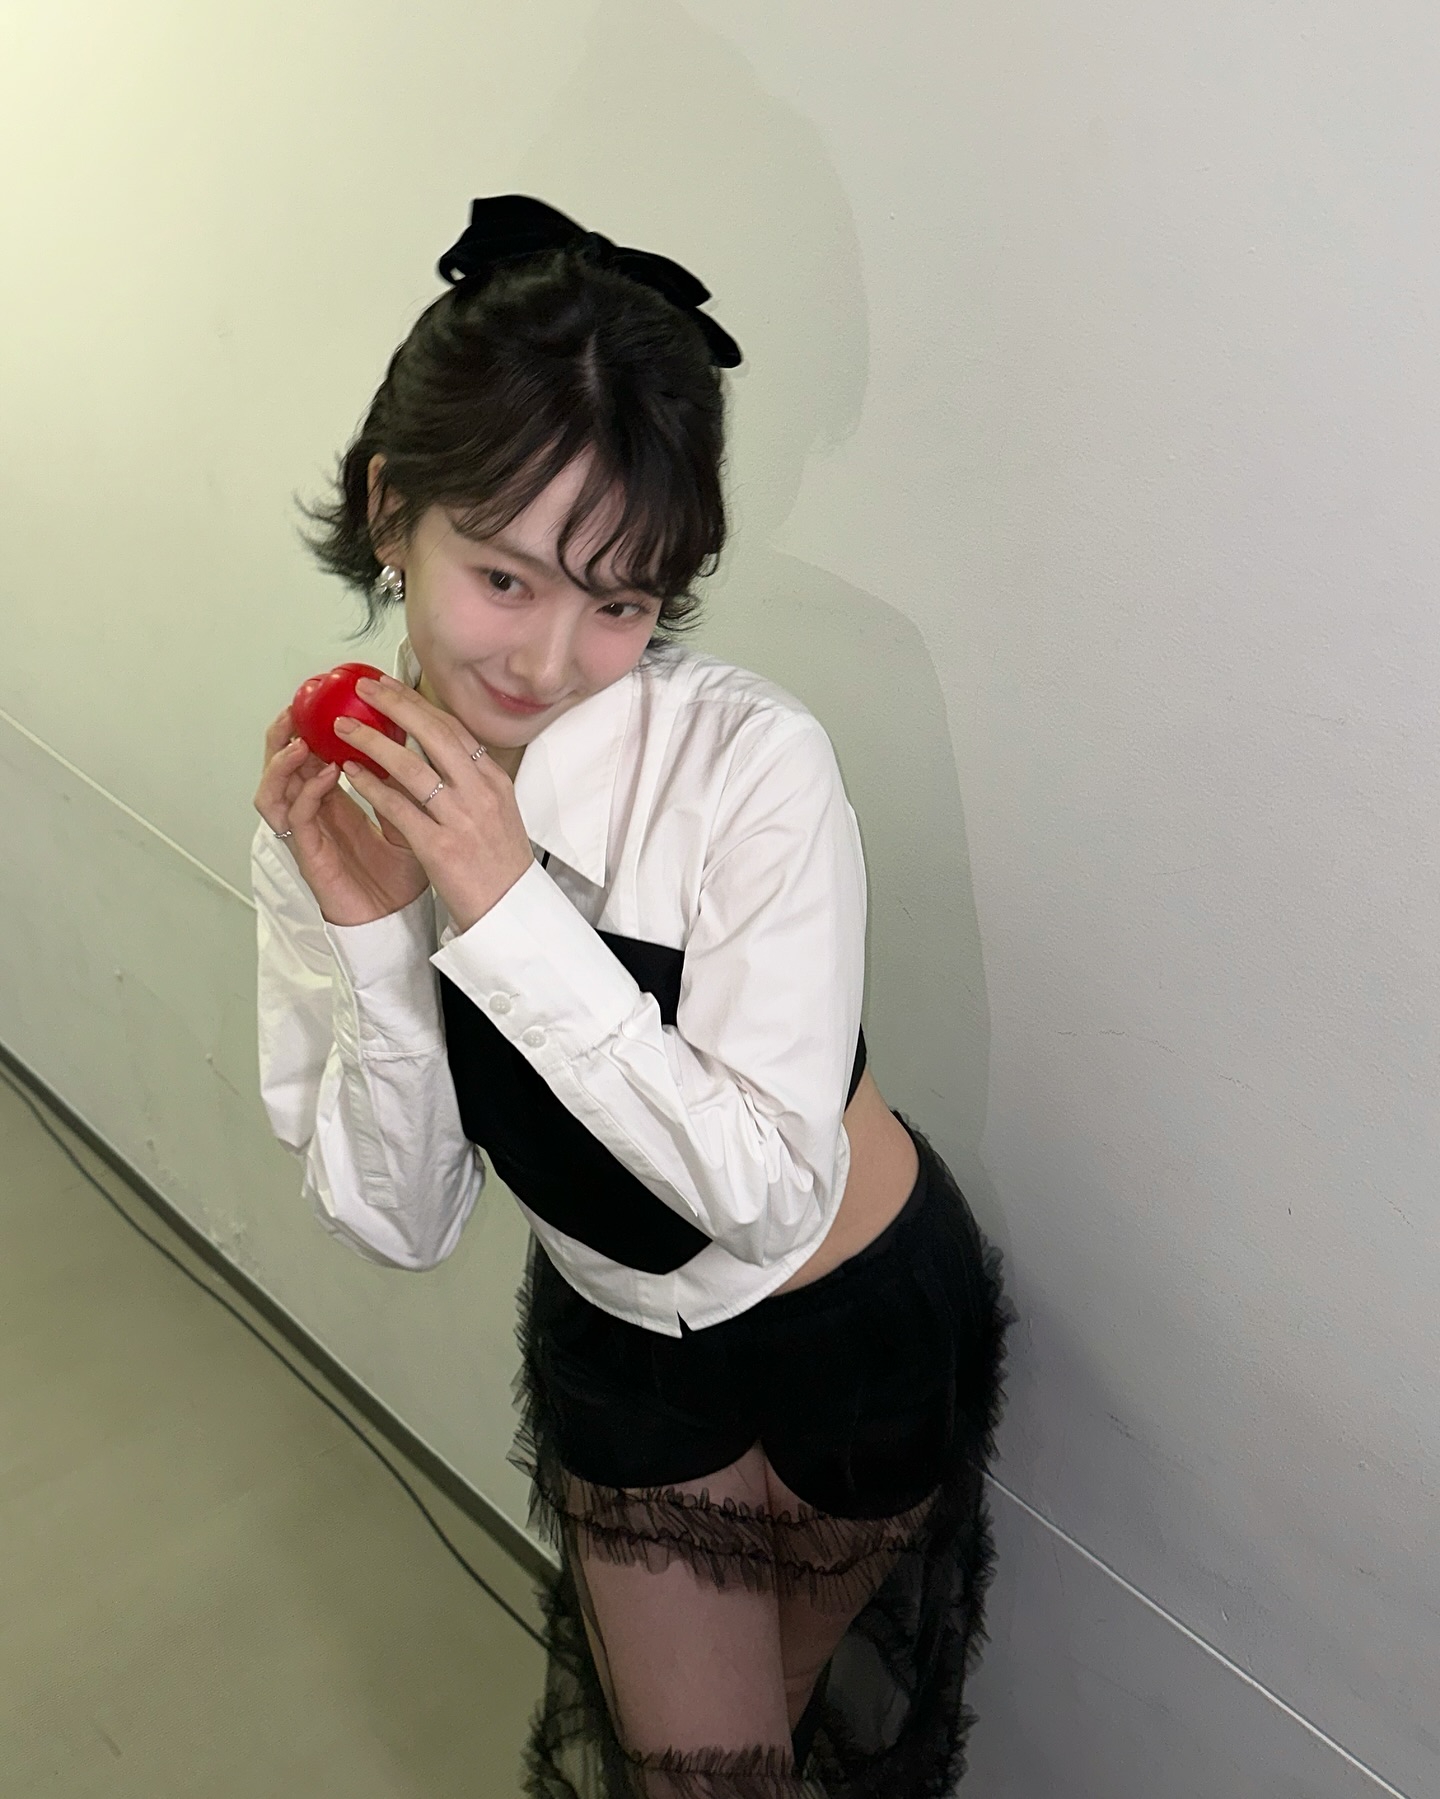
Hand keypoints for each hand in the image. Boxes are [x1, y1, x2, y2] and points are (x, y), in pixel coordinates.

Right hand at [254, 705, 431, 926]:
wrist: (400, 921)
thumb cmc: (401, 874)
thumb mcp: (409, 816)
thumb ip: (401, 783)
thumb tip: (415, 737)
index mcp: (333, 800)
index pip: (310, 755)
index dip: (309, 725)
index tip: (321, 694)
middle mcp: (314, 814)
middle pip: (281, 767)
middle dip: (282, 734)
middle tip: (297, 706)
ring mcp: (308, 835)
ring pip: (274, 790)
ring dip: (281, 761)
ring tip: (299, 737)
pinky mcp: (309, 857)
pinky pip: (297, 819)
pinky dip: (307, 793)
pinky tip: (326, 774)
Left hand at [327, 673, 534, 933]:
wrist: (510, 911)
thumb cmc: (501, 865)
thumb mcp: (498, 812)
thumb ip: (472, 780)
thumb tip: (441, 753)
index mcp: (494, 781)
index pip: (454, 728)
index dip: (419, 703)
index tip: (391, 687)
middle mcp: (479, 793)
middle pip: (433, 734)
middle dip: (394, 705)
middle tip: (363, 689)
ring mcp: (460, 819)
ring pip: (409, 766)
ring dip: (371, 742)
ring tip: (343, 729)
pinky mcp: (438, 847)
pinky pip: (396, 808)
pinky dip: (370, 786)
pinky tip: (350, 773)